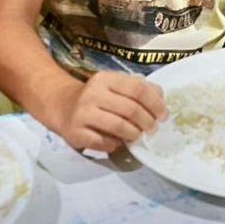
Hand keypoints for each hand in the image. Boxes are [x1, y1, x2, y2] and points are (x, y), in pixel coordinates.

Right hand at [49, 72, 165, 152]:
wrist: (61, 105)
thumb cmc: (97, 96)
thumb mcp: (116, 85)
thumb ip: (140, 90)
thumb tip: (162, 104)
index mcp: (106, 79)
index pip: (138, 89)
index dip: (154, 103)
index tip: (163, 115)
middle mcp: (93, 94)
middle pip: (130, 109)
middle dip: (147, 121)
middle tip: (152, 129)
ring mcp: (82, 114)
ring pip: (118, 126)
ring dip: (134, 133)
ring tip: (138, 136)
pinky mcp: (74, 133)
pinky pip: (102, 142)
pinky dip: (116, 144)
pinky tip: (119, 142)